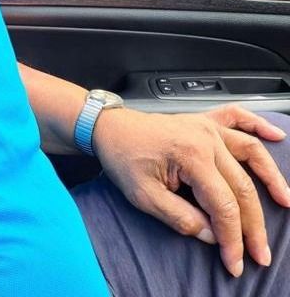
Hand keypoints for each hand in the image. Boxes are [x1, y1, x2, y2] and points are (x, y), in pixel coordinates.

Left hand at [91, 105, 289, 276]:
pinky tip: (276, 134)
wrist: (108, 128)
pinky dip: (257, 125)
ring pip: (250, 153)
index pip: (223, 206)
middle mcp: (204, 138)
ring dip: (271, 177)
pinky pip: (236, 117)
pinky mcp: (203, 121)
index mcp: (190, 155)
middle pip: (241, 187)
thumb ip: (181, 218)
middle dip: (252, 225)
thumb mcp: (144, 196)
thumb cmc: (122, 157)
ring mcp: (206, 127)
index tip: (235, 262)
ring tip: (286, 202)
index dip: (232, 239)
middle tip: (259, 253)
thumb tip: (213, 235)